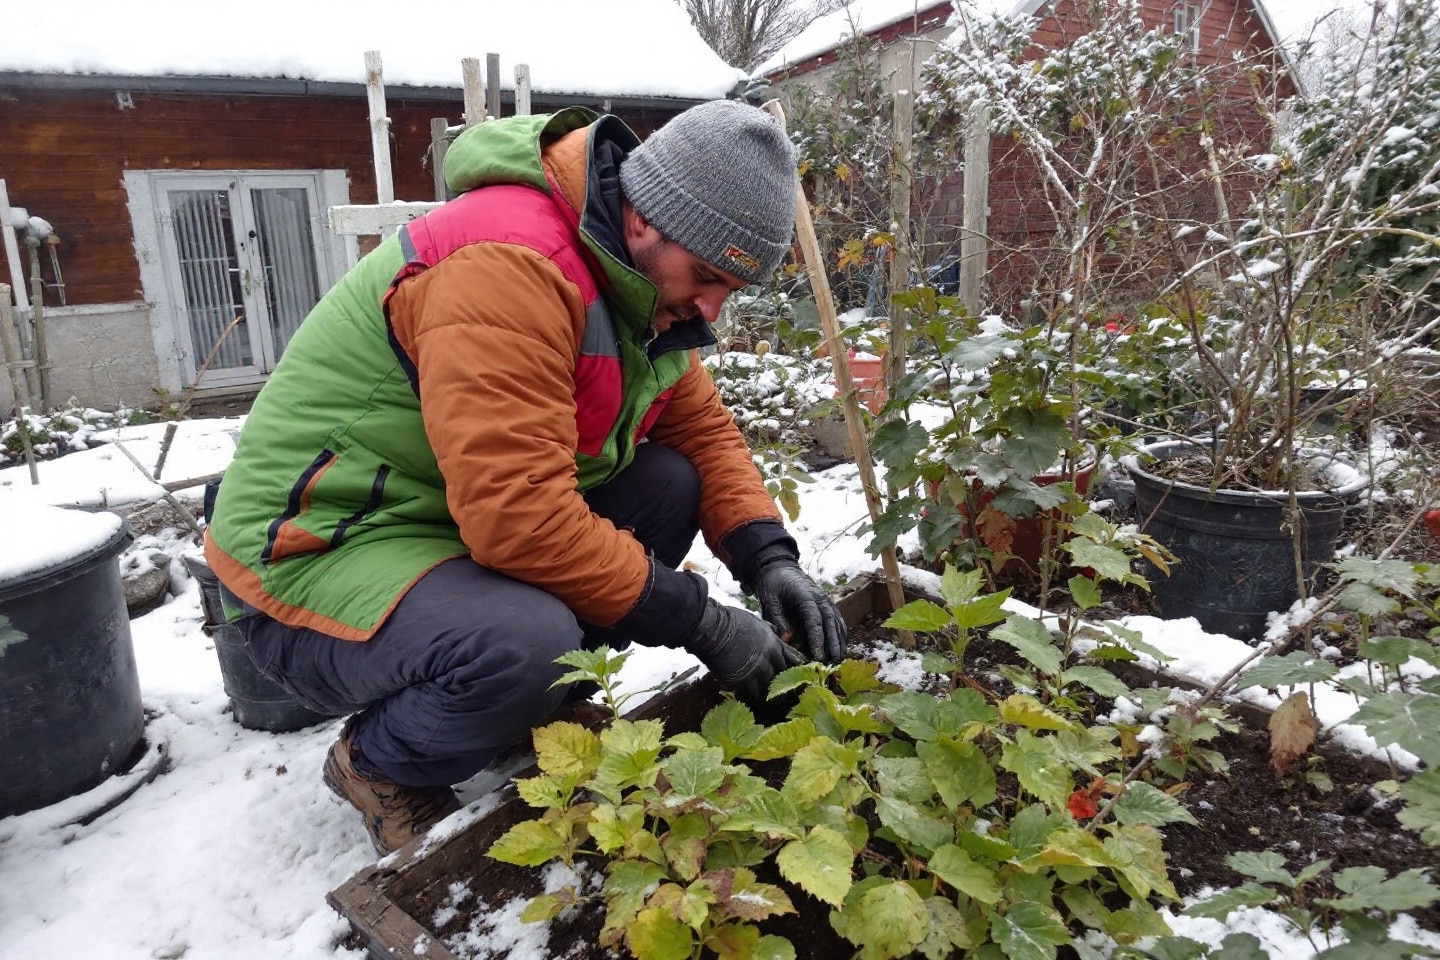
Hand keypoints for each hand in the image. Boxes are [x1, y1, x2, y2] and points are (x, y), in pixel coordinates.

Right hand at [685, 600, 804, 702]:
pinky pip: (749, 695)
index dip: (796, 667)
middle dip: (782, 683)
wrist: (714, 629)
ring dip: (765, 692)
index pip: (794, 659)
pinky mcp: (742, 681)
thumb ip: (766, 629)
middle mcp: (770, 659)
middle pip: (783, 676)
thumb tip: (773, 629)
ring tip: (763, 698)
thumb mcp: (755, 621)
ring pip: (768, 689)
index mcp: (774, 644)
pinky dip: (747, 696)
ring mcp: (757, 671)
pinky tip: (745, 697)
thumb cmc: (731, 620)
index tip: (797, 673)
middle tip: (781, 691)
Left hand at [753, 560, 846, 663]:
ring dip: (839, 641)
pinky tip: (841, 648)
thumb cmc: (773, 586)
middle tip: (834, 662)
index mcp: (806, 596)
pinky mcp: (828, 605)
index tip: (818, 657)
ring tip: (839, 660)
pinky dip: (841, 634)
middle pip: (830, 623)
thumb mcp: (769, 600)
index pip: (814, 621)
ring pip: (837, 622)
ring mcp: (826, 601)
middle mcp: (821, 598)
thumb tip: (788, 638)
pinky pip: (837, 621)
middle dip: (833, 644)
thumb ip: (778, 619)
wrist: (780, 569)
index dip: (817, 640)